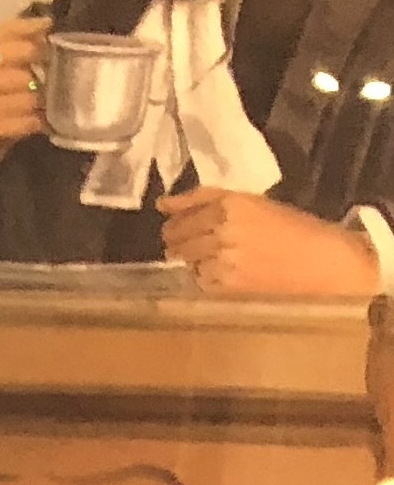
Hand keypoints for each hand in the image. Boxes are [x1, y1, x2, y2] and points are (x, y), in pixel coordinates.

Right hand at [0, 15, 51, 226]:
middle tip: (51, 78)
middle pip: (23, 54)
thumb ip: (6, 65)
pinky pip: (24, 119)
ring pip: (27, 88)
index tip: (48, 30)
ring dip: (40, 100)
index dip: (30, 28)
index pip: (3, 30)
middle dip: (44, 65)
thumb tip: (47, 46)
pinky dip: (35, 123)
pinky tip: (36, 126)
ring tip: (42, 107)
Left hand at [159, 186, 382, 293]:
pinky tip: (222, 271)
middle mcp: (221, 228)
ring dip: (188, 258)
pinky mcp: (223, 283)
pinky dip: (202, 275)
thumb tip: (163, 204)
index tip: (169, 217)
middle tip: (187, 242)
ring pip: (184, 258)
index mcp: (231, 203)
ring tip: (210, 257)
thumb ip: (209, 201)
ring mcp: (220, 258)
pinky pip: (197, 278)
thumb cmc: (295, 228)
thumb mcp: (255, 204)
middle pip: (176, 236)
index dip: (174, 216)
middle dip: (177, 239)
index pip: (184, 210)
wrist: (321, 261)